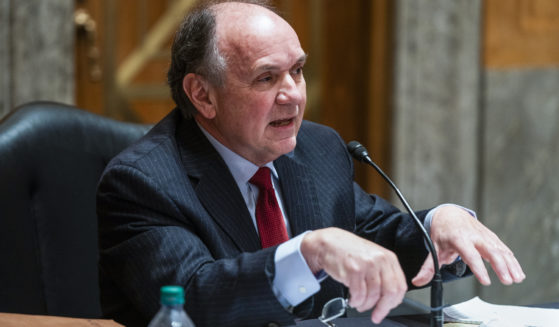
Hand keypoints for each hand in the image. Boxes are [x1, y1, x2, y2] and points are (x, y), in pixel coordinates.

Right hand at [301, 227, 406, 323]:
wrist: (330, 243)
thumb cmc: (351, 252)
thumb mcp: (374, 258)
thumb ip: (384, 275)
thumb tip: (390, 298)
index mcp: (389, 258)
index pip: (400, 286)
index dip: (394, 302)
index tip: (387, 309)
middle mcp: (380, 260)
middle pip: (389, 293)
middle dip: (382, 309)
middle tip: (376, 315)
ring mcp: (367, 265)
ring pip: (372, 296)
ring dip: (365, 305)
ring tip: (359, 304)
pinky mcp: (354, 270)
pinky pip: (358, 295)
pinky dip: (355, 301)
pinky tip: (352, 299)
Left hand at [411, 205, 525, 286]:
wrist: (449, 213)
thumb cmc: (442, 231)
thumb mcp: (433, 247)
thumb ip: (428, 267)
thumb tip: (418, 281)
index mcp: (458, 238)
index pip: (470, 254)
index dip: (478, 267)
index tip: (486, 281)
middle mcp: (474, 236)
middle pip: (490, 251)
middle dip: (500, 266)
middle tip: (507, 281)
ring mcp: (484, 235)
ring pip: (500, 249)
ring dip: (511, 264)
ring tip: (517, 279)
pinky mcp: (491, 237)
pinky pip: (504, 248)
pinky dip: (512, 260)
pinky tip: (518, 272)